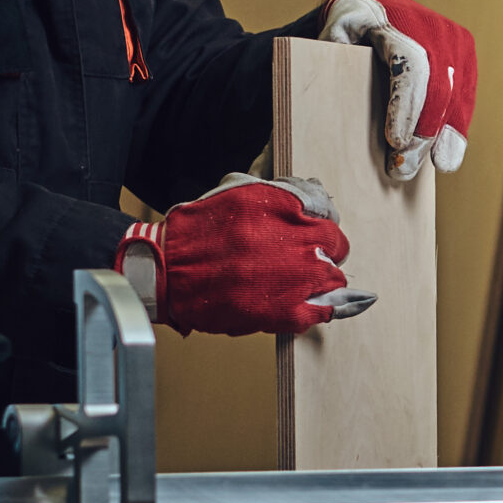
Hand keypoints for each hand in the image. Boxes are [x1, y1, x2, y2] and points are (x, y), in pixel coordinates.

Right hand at [115, 174, 375, 337]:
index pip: (325, 208)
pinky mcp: (288, 311)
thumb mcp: (239, 191)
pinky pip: (326, 309)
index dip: (318, 219)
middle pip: (334, 243)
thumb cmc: (199, 231)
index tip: (311, 227)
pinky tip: (335, 303)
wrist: (167, 271)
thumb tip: (316, 191)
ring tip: (303, 279)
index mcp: (285, 206)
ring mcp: (297, 277)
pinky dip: (333, 306)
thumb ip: (281, 191)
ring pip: (333, 276)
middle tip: (303, 255)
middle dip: (323, 247)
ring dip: (323, 276)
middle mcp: (297, 239)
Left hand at [318, 0, 476, 178]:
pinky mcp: (465, 60)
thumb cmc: (353, 23)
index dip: (406, 106)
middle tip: (402, 168)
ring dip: (446, 137)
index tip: (395, 142)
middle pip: (439, 89)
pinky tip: (446, 155)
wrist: (381, 4)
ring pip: (457, 97)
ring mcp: (456, 44)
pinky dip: (456, 129)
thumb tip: (324, 92)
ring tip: (434, 167)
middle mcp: (436, 30)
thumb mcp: (334, 29)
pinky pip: (465, 99)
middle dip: (424, 134)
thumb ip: (329, 57)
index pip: (411, 67)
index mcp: (399, 20)